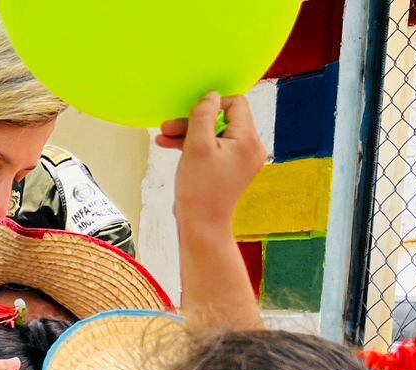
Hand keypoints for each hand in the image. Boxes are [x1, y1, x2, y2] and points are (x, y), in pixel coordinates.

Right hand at [158, 93, 267, 241]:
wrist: (201, 227)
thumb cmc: (199, 190)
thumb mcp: (196, 145)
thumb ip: (203, 115)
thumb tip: (210, 96)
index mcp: (248, 140)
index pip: (235, 104)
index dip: (211, 105)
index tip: (190, 116)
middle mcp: (251, 148)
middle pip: (223, 119)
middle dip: (194, 121)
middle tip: (169, 126)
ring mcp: (242, 160)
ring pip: (215, 134)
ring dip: (190, 133)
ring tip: (164, 137)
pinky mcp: (231, 170)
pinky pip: (214, 149)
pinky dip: (195, 147)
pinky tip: (171, 146)